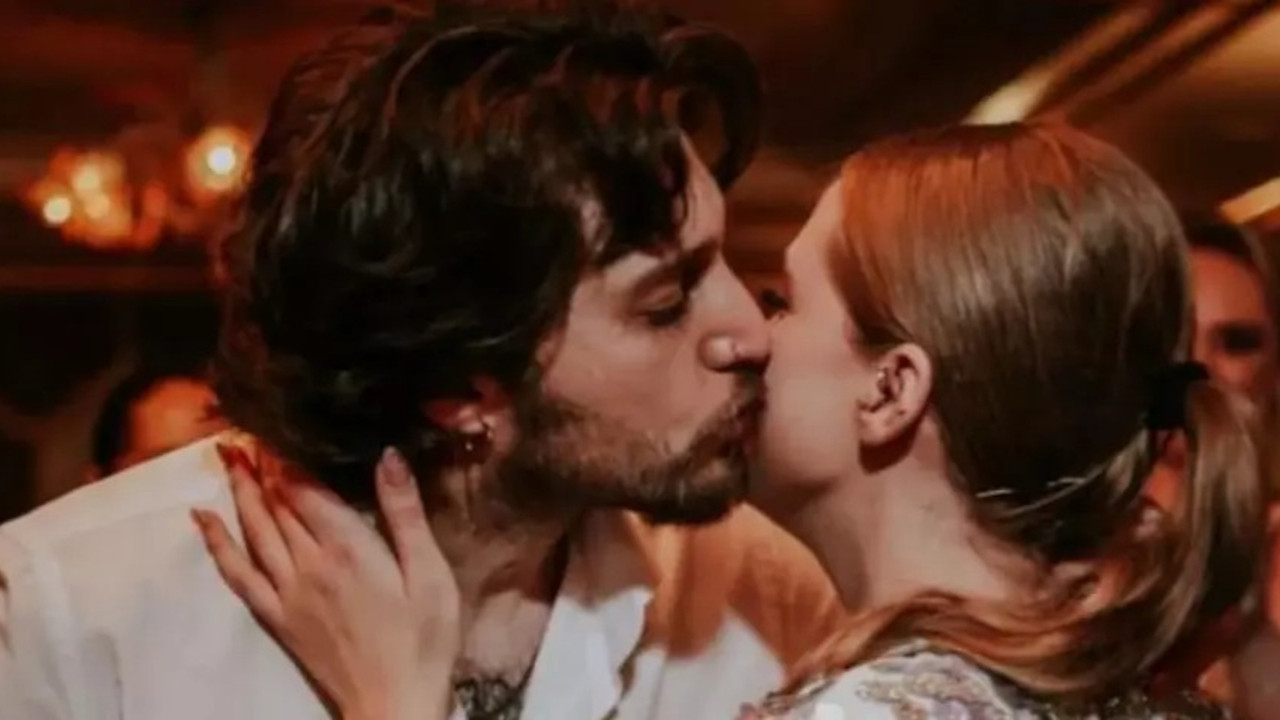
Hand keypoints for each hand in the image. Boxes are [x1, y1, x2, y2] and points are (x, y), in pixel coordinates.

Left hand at [192, 443, 460, 719]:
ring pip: (253, 531)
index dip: (288, 458)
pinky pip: (238, 575)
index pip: (306, 490)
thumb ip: (405, 514)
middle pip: (275, 505)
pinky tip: (202, 520)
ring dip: (238, 492)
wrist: (394, 705)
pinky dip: (217, 544)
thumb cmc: (424, 641)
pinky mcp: (278, 617)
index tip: (275, 427)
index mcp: (349, 549)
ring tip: (225, 457)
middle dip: (259, 466)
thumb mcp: (431, 574)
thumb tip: (387, 456)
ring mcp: (287, 593)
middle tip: (242, 433)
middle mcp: (309, 565)